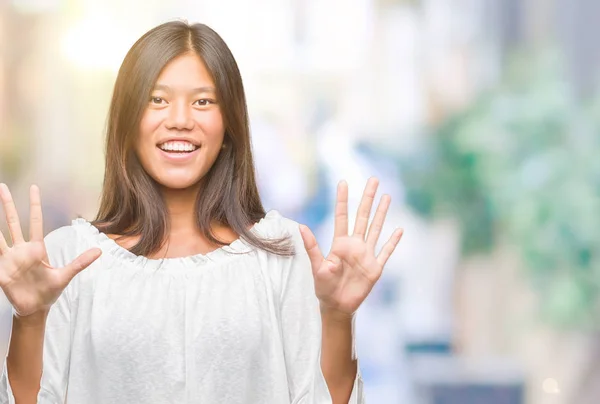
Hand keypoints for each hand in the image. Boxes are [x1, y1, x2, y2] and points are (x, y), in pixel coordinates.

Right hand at [0, 183, 100, 316]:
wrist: (35, 308)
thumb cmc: (49, 291)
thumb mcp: (65, 275)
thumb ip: (80, 262)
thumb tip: (100, 251)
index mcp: (37, 248)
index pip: (36, 221)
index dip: (35, 205)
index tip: (34, 188)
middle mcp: (22, 250)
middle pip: (13, 222)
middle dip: (8, 205)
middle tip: (2, 186)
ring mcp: (10, 259)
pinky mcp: (1, 270)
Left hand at [300, 177, 402, 315]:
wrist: (337, 306)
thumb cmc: (324, 287)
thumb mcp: (317, 266)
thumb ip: (312, 247)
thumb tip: (301, 226)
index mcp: (340, 243)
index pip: (342, 216)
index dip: (343, 199)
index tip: (343, 182)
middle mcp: (355, 245)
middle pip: (363, 216)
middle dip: (368, 198)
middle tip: (373, 179)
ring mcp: (366, 255)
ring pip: (376, 229)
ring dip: (382, 213)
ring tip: (387, 196)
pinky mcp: (375, 268)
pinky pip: (386, 252)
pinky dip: (393, 242)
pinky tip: (399, 230)